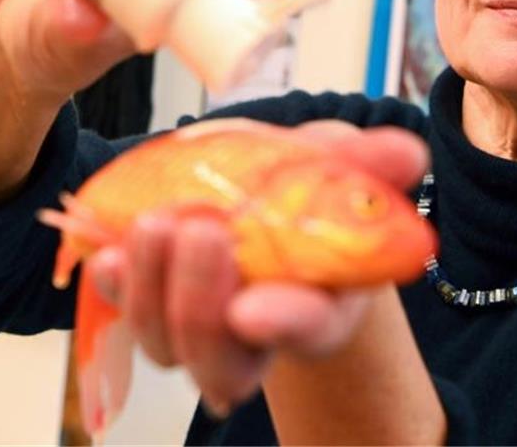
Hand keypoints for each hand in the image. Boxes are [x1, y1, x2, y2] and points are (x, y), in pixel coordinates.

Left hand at [83, 121, 429, 413]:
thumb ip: (369, 164)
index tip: (255, 309)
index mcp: (321, 307)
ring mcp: (197, 326)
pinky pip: (121, 310)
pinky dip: (113, 284)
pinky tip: (109, 249)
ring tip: (156, 222)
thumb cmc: (308, 195)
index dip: (286, 325)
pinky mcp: (149, 299)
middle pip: (223, 363)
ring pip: (164, 346)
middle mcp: (256, 335)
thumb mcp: (340, 167)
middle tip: (201, 232)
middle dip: (201, 304)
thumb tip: (408, 153)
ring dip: (152, 289)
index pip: (311, 330)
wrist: (266, 203)